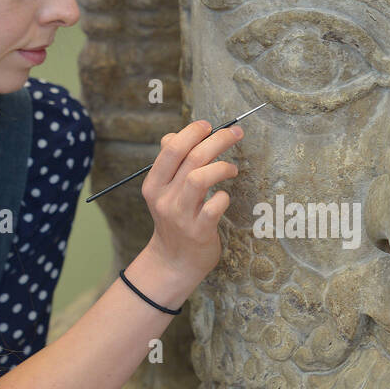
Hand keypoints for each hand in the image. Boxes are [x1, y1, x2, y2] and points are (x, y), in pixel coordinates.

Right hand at [140, 118, 243, 287]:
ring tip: (232, 169)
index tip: (209, 125)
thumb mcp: (163, 193)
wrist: (173, 262)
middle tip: (235, 133)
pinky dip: (223, 197)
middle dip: (216, 140)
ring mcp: (180, 216)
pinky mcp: (198, 232)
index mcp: (154, 184)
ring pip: (198, 178)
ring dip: (220, 167)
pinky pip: (213, 207)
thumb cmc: (175, 221)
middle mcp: (164, 198)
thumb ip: (170, 165)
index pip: (171, 148)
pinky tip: (225, 198)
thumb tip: (176, 135)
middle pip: (190, 158)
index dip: (192, 132)